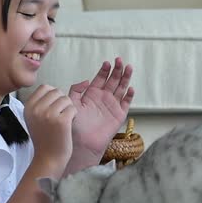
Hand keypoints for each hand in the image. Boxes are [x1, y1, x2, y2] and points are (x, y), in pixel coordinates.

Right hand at [24, 85, 76, 169]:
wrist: (48, 158)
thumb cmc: (45, 138)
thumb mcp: (35, 117)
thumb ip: (41, 102)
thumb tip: (55, 88)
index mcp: (28, 107)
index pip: (45, 87)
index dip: (54, 95)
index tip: (54, 108)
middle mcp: (36, 109)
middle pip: (57, 91)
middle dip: (63, 102)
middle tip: (60, 116)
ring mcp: (48, 114)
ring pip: (66, 99)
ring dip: (69, 109)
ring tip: (64, 121)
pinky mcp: (61, 121)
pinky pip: (73, 109)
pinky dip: (74, 116)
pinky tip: (68, 125)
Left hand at [66, 57, 133, 172]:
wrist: (82, 142)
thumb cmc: (74, 125)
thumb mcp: (70, 104)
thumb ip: (76, 90)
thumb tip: (87, 80)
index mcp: (92, 94)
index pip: (101, 78)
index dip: (104, 70)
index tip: (107, 62)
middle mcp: (104, 97)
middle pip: (113, 80)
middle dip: (117, 70)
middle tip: (120, 60)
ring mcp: (113, 105)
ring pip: (122, 88)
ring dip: (125, 78)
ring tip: (128, 68)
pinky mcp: (119, 114)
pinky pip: (126, 103)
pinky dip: (129, 95)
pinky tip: (130, 88)